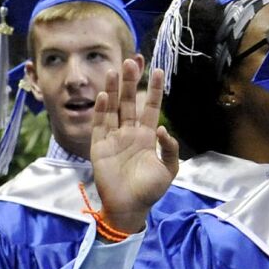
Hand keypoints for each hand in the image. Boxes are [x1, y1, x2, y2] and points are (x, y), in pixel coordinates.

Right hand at [88, 59, 177, 236]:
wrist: (129, 208)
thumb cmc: (149, 191)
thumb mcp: (168, 170)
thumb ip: (169, 149)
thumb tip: (162, 129)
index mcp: (146, 137)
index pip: (151, 107)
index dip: (154, 90)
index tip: (158, 71)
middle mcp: (129, 133)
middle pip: (129, 102)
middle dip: (131, 82)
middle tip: (132, 61)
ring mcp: (113, 138)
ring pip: (113, 108)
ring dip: (114, 90)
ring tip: (115, 70)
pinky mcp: (99, 147)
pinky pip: (100, 124)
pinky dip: (101, 110)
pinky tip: (104, 95)